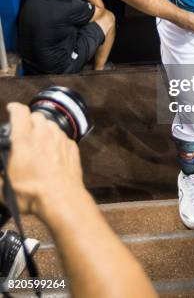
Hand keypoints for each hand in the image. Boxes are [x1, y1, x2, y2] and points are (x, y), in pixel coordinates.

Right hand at [0, 103, 82, 218]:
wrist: (61, 199)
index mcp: (24, 139)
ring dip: (44, 128)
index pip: (19, 112)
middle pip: (36, 115)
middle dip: (29, 119)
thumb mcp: (3, 187)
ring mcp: (60, 139)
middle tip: (24, 130)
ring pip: (51, 124)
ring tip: (38, 141)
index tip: (11, 109)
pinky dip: (56, 140)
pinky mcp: (72, 147)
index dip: (14, 108)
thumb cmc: (32, 193)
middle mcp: (44, 134)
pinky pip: (63, 137)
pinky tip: (52, 152)